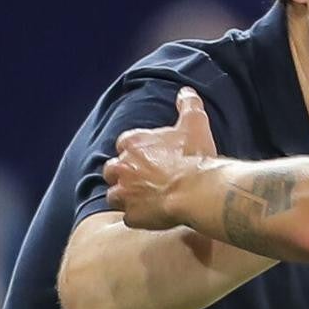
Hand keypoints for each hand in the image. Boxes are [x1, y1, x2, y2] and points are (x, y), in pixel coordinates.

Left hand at [104, 86, 218, 229]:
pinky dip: (137, 216)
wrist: (197, 190)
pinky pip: (129, 217)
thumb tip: (186, 91)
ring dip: (125, 196)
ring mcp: (125, 193)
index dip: (135, 150)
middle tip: (142, 177)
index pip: (124, 143)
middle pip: (112, 170)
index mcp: (134, 142)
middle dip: (122, 173)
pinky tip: (151, 215)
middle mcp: (123, 167)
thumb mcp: (195, 123)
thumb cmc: (194, 156)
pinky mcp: (132, 216)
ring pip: (114, 195)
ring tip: (143, 198)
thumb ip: (188, 105)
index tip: (148, 155)